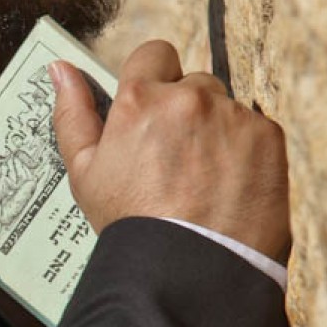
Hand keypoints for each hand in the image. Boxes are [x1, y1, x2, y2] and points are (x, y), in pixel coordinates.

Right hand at [50, 41, 290, 260]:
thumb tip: (60, 69)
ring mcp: (231, 115)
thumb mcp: (85, 173)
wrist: (190, 271)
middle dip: (188, 113)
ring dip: (219, 134)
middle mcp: (188, 97)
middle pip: (194, 84)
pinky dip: (248, 155)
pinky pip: (256, 131)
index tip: (156, 113)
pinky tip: (230, 188)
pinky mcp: (267, 136)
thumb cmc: (131, 226)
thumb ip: (72, 114)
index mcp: (139, 99)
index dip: (155, 82)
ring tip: (205, 183)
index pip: (154, 54)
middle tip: (178, 162)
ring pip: (227, 109)